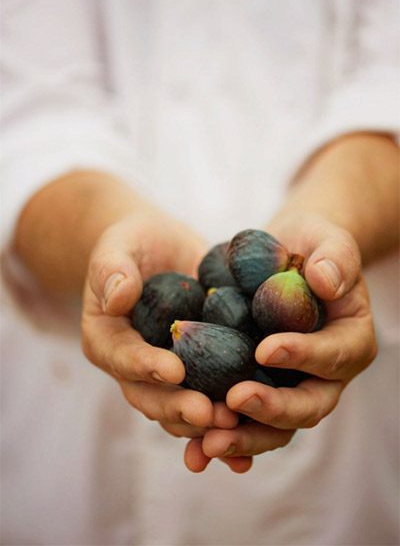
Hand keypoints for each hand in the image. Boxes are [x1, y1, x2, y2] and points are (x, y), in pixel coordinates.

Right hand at [81, 208, 238, 439]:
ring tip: (236, 424)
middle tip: (210, 414)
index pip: (123, 358)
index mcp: (107, 341)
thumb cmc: (132, 243)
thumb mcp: (117, 247)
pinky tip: (255, 423)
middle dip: (180, 408)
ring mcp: (166, 372)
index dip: (147, 367)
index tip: (175, 370)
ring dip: (206, 421)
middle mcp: (134, 366)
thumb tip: (117, 298)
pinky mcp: (198, 367)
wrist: (157, 248)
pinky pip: (210, 394)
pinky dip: (229, 413)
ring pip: (181, 407)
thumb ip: (113, 270)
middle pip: (151, 397)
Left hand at [184, 213, 376, 471]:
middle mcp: (325, 375)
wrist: (289, 258)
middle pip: (306, 406)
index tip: (265, 350)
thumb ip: (335, 258)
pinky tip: (193, 450)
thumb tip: (326, 281)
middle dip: (271, 411)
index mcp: (350, 341)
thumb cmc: (313, 245)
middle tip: (234, 403)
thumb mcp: (328, 241)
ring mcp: (291, 387)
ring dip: (243, 439)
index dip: (303, 356)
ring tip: (206, 444)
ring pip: (275, 426)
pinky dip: (222, 437)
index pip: (333, 355)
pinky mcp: (260, 389)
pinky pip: (244, 421)